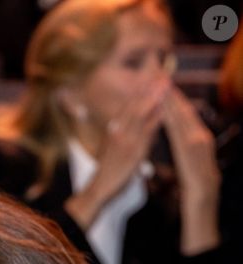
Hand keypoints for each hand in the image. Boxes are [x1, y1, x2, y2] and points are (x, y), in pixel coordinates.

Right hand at [65, 79, 167, 229]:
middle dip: (148, 88)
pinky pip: (145, 133)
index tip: (151, 75)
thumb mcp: (109, 145)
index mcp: (112, 127)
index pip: (127, 103)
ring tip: (165, 85)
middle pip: (134, 104)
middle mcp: (117, 130)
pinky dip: (154, 120)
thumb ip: (118, 130)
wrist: (99, 187)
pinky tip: (164, 111)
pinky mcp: (132, 151)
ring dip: (154, 98)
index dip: (139, 88)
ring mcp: (125, 140)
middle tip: (162, 74)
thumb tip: (128, 118)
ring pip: (140, 114)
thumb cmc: (106, 168)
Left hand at [162, 86, 219, 201]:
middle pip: (183, 106)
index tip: (161, 79)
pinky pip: (180, 129)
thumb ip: (184, 139)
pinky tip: (163, 108)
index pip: (184, 110)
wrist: (204, 192)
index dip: (173, 94)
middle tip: (158, 71)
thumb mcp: (190, 154)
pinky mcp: (192, 148)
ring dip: (170, 97)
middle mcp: (199, 132)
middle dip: (170, 89)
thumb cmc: (195, 175)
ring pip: (182, 114)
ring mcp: (197, 138)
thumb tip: (175, 126)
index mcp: (198, 133)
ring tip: (160, 82)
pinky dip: (172, 117)